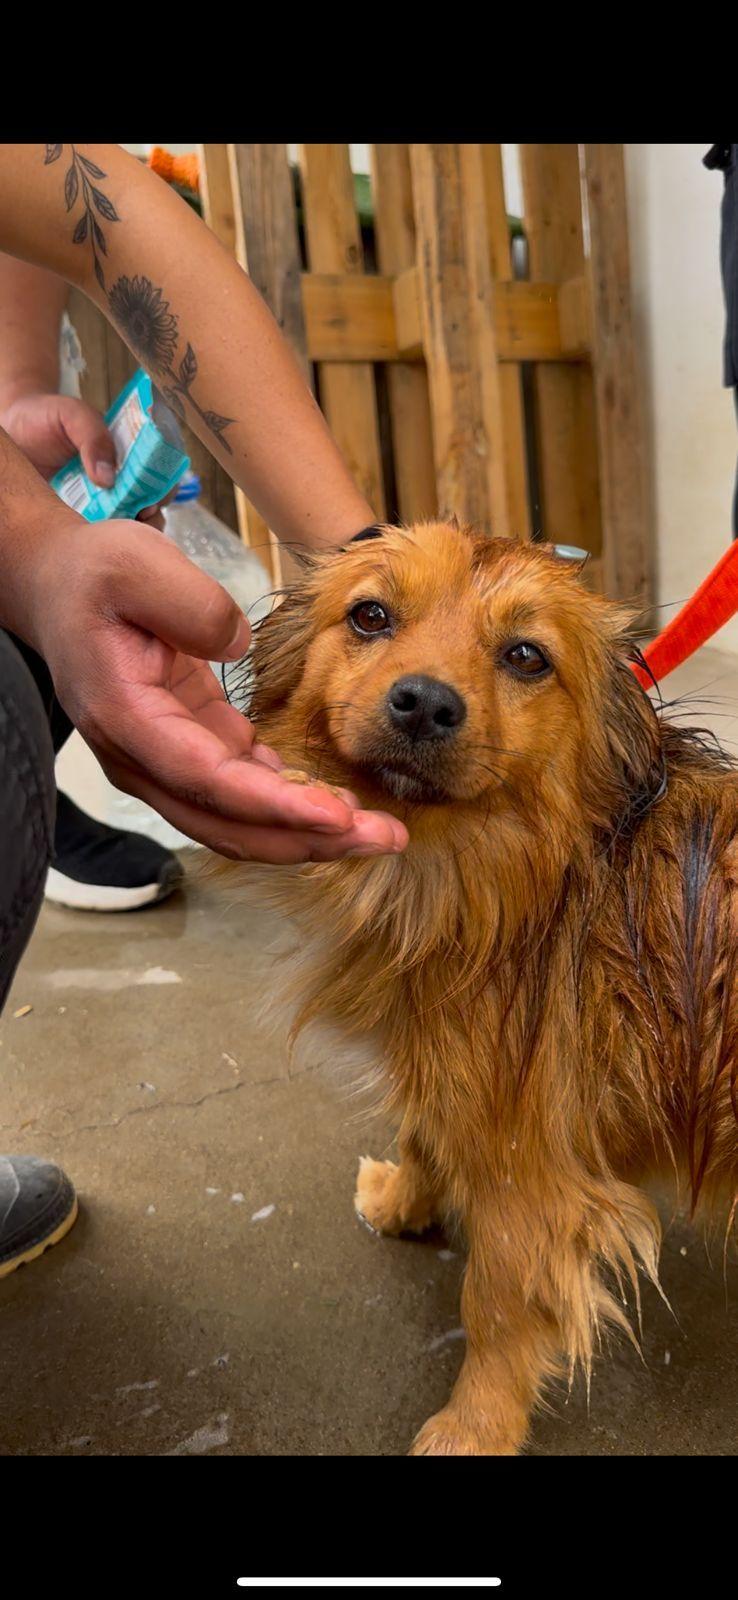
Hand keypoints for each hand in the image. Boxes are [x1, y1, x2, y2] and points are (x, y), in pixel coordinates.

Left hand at [0, 390, 168, 527]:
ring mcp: (105, 501)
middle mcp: (124, 479)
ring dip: (129, 534)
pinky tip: (91, 540)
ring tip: (111, 532)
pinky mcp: (83, 518)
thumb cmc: (45, 416)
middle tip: (134, 519)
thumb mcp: (71, 415)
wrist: (13, 431)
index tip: (152, 500)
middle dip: (151, 517)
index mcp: (130, 451)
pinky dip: (102, 543)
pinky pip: (100, 537)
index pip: (163, 471)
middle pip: (154, 504)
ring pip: (132, 526)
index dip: (166, 487)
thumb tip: (109, 478)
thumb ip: (93, 435)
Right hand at [25, 515, 407, 863]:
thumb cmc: (93, 575)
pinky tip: (342, 803)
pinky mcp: (193, 747)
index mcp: (126, 719)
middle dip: (309, 838)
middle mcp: (144, 758)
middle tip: (384, 838)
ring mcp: (168, 760)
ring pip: (239, 821)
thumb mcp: (136, 565)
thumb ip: (191, 603)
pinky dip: (293, 803)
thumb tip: (236, 643)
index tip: (336, 814)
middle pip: (229, 823)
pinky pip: (246, 793)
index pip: (207, 781)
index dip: (274, 804)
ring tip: (377, 831)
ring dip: (308, 832)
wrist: (59, 586)